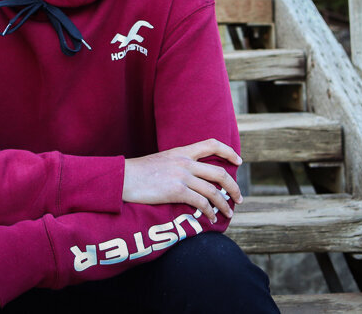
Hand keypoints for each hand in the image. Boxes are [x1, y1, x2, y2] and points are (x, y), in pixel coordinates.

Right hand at [123, 138, 242, 221]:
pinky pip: (201, 202)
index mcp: (181, 151)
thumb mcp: (161, 160)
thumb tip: (190, 176)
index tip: (238, 161)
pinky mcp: (177, 191)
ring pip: (213, 191)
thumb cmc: (138, 172)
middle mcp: (185, 162)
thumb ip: (177, 164)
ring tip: (228, 213)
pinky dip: (210, 212)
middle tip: (238, 197)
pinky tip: (211, 218)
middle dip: (233, 187)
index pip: (211, 144)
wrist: (123, 178)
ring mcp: (181, 176)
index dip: (228, 152)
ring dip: (224, 204)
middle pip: (219, 173)